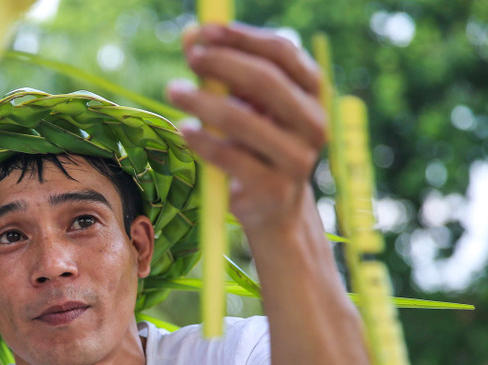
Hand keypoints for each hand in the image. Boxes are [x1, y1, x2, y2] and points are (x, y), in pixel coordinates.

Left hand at [167, 23, 325, 235]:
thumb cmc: (256, 148)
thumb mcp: (245, 107)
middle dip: (223, 64)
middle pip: (267, 81)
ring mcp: (297, 159)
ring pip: (245, 120)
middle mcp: (313, 124)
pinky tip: (184, 130)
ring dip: (203, 101)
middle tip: (190, 58)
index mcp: (313, 94)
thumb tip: (189, 36)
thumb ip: (221, 73)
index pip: (283, 53)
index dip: (244, 38)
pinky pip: (231, 158)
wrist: (274, 210)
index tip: (205, 31)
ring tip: (173, 90)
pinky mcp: (273, 189)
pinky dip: (203, 141)